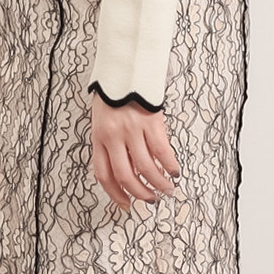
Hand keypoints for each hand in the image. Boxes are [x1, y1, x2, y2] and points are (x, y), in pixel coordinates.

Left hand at [90, 92, 181, 212]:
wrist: (124, 69)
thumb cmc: (113, 95)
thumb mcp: (102, 121)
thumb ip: (111, 145)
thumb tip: (128, 173)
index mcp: (99, 138)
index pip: (104, 174)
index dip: (115, 194)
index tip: (126, 204)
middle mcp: (114, 136)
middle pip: (125, 175)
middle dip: (140, 193)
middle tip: (151, 200)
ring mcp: (132, 129)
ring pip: (145, 167)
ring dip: (158, 183)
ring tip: (167, 189)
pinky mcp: (150, 121)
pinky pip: (162, 150)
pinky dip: (169, 165)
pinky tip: (174, 171)